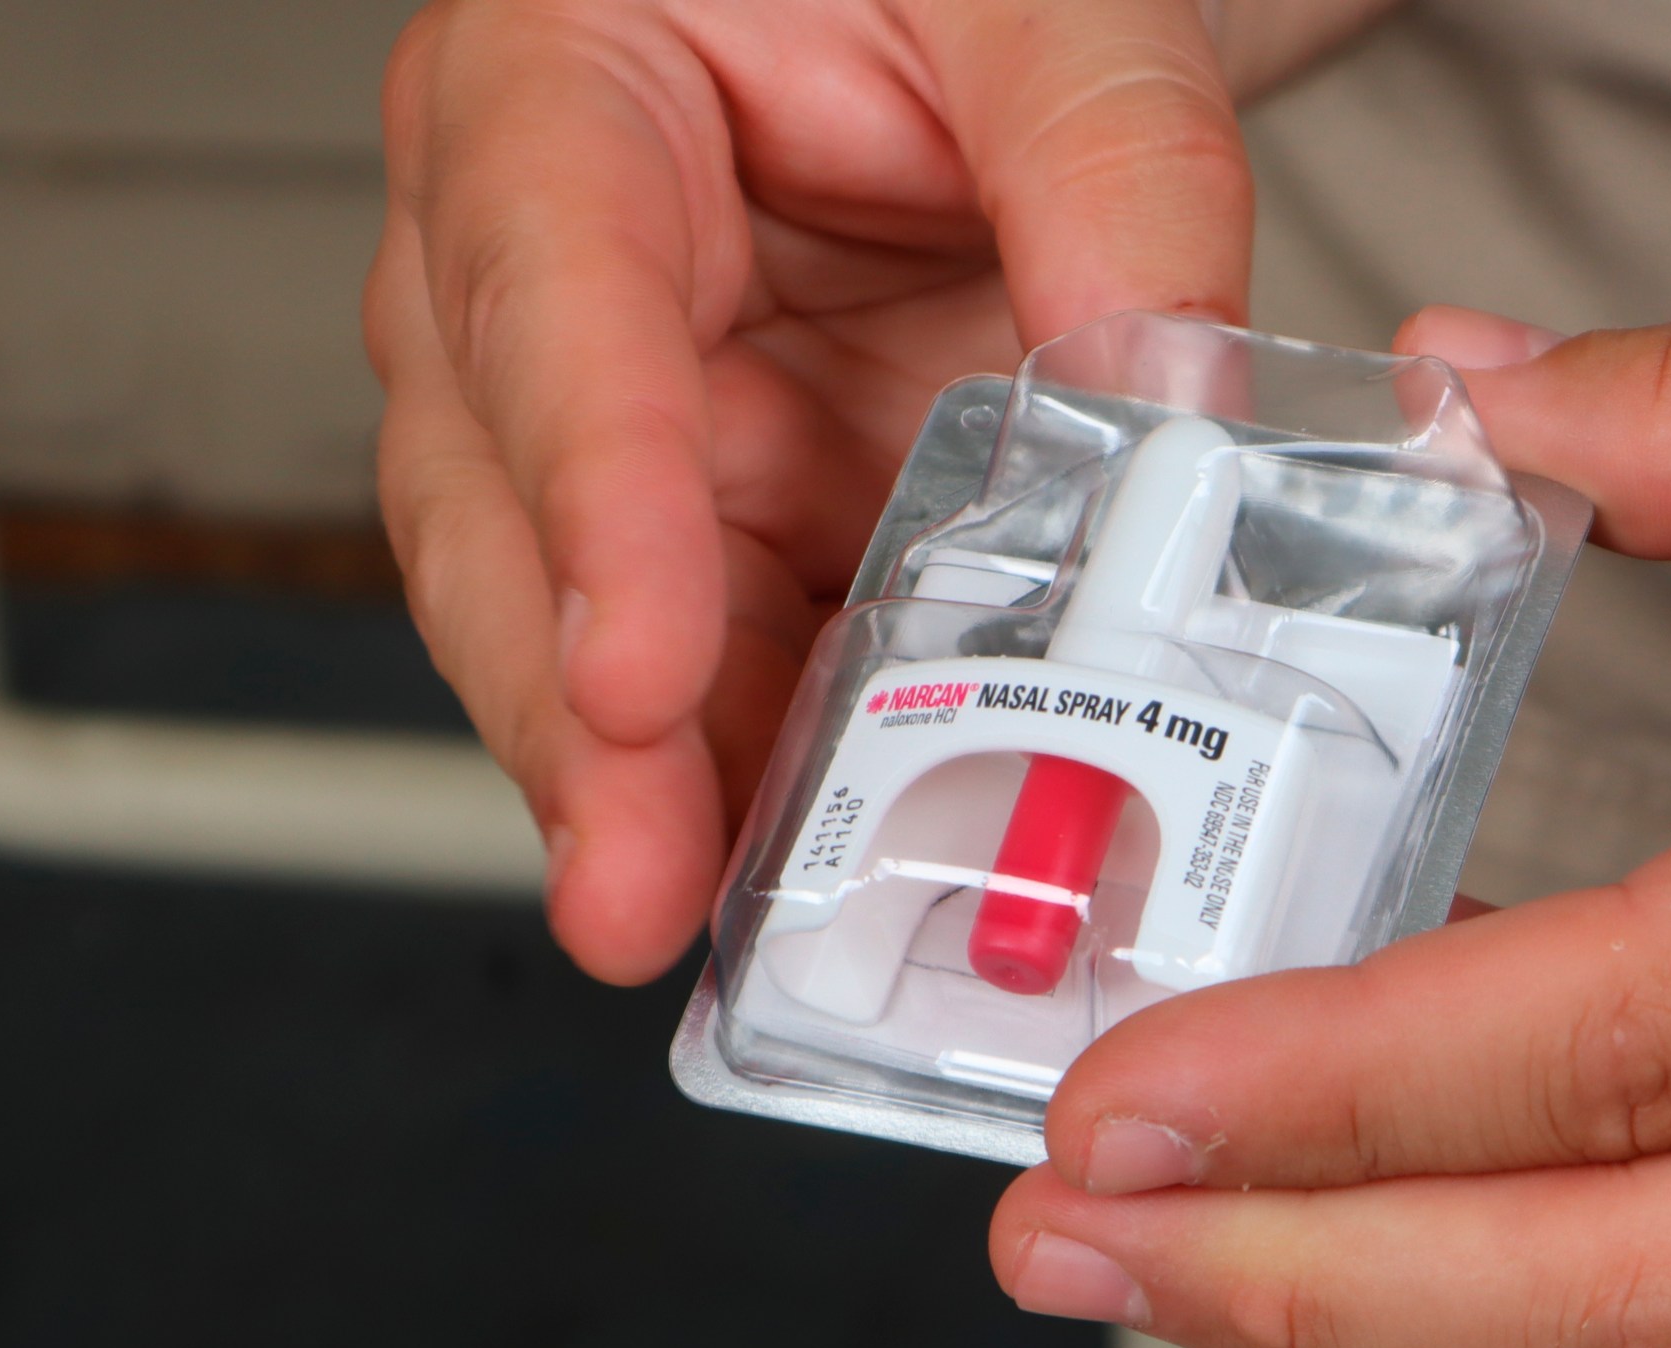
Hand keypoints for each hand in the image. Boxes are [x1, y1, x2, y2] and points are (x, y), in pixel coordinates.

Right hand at [365, 0, 1263, 979]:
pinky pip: (712, 660)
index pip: (552, 300)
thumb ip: (1115, 164)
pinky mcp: (720, 510)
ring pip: (578, 620)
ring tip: (715, 932)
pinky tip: (801, 872)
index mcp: (560, 94)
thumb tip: (1164, 394)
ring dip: (644, 788)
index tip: (636, 670)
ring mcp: (629, 413)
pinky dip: (752, 772)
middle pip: (506, 507)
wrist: (973, 12)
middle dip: (575, 718)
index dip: (593, 496)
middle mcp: (540, 273)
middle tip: (643, 886)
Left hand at [990, 241, 1670, 1347]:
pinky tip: (1451, 1203)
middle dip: (1327, 1294)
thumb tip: (1470, 404)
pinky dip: (1598, 1268)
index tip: (1121, 1100)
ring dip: (1437, 1308)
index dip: (1342, 1091)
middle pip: (1658, 1295)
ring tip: (1211, 1244)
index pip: (1633, 1041)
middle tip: (1073, 1246)